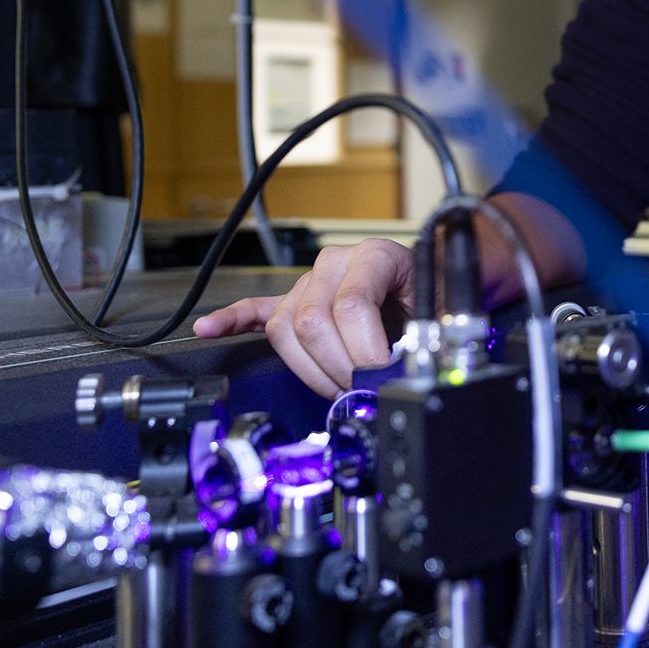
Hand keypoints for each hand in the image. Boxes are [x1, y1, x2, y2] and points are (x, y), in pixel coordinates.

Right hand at [193, 238, 414, 396]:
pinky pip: (257, 309)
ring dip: (310, 370)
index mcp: (374, 255)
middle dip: (338, 369)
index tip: (380, 381)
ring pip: (286, 329)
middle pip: (312, 322)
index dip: (364, 353)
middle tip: (363, 391)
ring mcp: (311, 281)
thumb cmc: (436, 295)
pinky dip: (232, 320)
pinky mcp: (295, 300)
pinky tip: (208, 328)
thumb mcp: (439, 310)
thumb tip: (396, 374)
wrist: (436, 278)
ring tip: (339, 388)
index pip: (352, 307)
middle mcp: (336, 263)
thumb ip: (420, 338)